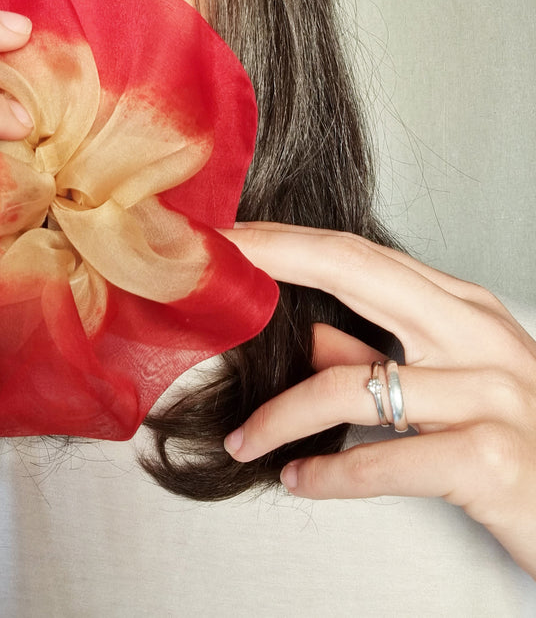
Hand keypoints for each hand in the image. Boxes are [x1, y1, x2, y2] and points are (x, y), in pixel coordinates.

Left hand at [221, 222, 535, 576]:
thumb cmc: (521, 446)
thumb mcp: (456, 385)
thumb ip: (381, 356)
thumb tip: (309, 333)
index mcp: (467, 309)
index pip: (362, 255)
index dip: (290, 241)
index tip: (232, 236)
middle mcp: (479, 336)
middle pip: (357, 272)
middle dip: (273, 260)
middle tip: (209, 270)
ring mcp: (491, 392)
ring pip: (349, 380)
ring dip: (280, 415)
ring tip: (243, 440)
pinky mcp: (491, 457)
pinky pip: (381, 457)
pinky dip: (328, 472)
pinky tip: (299, 479)